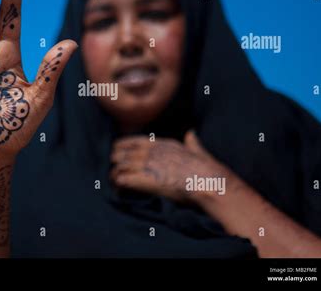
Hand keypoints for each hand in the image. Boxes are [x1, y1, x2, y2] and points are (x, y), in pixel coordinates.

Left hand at [110, 131, 231, 202]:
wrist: (207, 182)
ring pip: (119, 166)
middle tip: (115, 170)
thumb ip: (191, 142)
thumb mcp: (197, 150)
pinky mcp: (144, 180)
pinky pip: (122, 179)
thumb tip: (191, 133)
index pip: (132, 141)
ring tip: (114, 181)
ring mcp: (146, 164)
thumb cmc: (205, 170)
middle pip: (121, 153)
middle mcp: (151, 152)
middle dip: (116, 161)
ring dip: (115, 174)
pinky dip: (118, 184)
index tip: (116, 151)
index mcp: (161, 144)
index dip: (121, 147)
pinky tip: (119, 188)